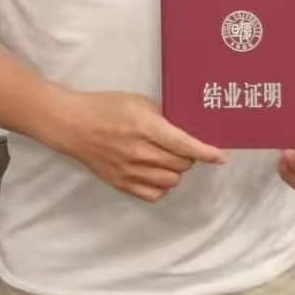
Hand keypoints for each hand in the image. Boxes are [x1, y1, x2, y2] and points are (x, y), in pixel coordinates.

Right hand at [47, 91, 225, 202]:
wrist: (73, 125)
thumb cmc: (105, 107)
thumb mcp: (136, 101)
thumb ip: (162, 115)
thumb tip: (185, 128)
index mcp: (144, 126)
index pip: (183, 144)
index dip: (206, 152)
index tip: (221, 156)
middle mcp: (139, 152)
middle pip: (181, 164)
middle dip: (189, 156)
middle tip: (182, 146)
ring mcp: (130, 171)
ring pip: (171, 180)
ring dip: (176, 170)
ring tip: (167, 157)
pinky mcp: (121, 184)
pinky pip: (154, 194)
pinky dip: (161, 185)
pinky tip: (155, 171)